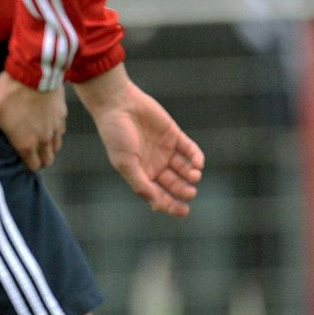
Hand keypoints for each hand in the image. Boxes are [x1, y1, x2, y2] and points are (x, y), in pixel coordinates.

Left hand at [0, 71, 65, 169]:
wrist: (34, 71)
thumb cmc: (8, 93)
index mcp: (26, 143)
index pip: (33, 167)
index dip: (28, 167)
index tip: (21, 162)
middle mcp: (44, 139)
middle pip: (47, 159)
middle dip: (40, 160)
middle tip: (29, 153)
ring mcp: (55, 127)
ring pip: (56, 146)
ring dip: (48, 147)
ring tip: (37, 140)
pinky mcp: (62, 114)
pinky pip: (61, 130)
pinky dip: (55, 131)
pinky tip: (46, 123)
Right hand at [73, 64, 203, 216]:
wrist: (118, 104)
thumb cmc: (116, 134)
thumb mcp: (125, 162)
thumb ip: (140, 183)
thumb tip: (156, 204)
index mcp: (141, 173)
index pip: (159, 195)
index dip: (171, 205)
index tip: (183, 210)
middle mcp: (154, 164)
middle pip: (174, 184)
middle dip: (183, 190)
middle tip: (190, 192)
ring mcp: (165, 150)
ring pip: (184, 169)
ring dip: (191, 175)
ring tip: (193, 176)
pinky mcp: (174, 135)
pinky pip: (190, 150)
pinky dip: (196, 158)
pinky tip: (197, 163)